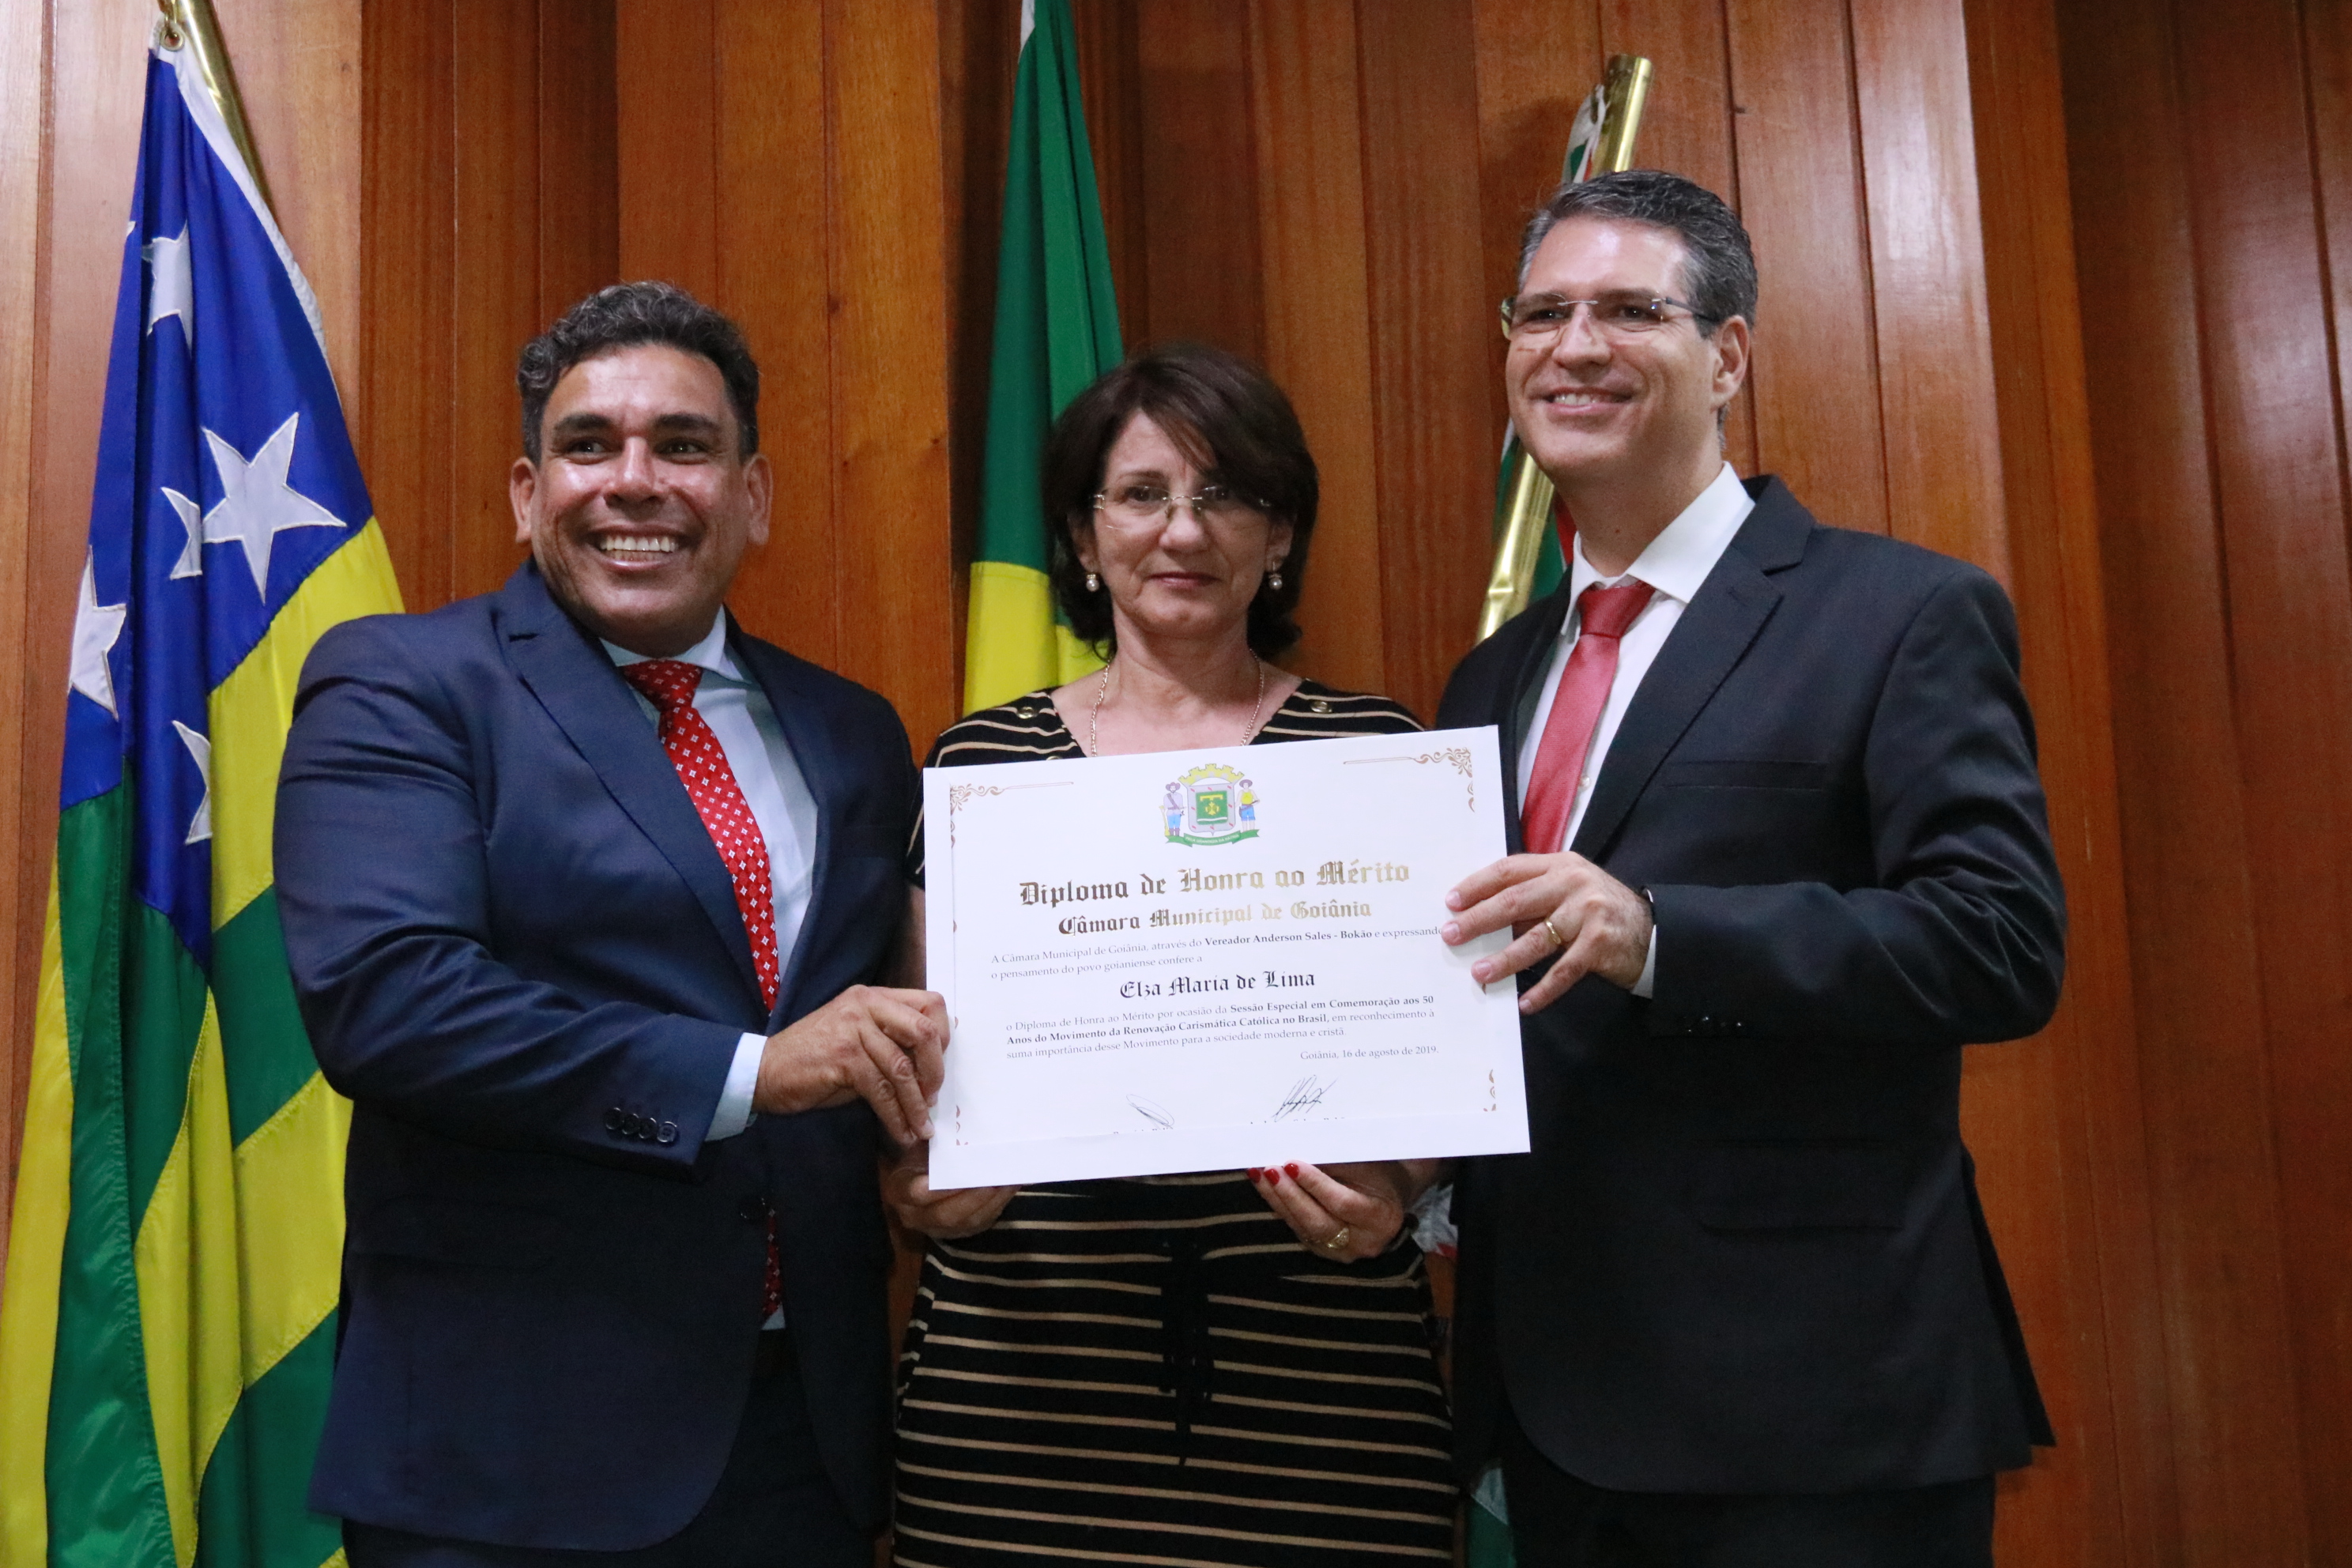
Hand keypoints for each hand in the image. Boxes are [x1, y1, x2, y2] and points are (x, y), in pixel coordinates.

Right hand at [754, 984, 946, 1146]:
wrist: (764, 1070)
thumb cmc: (814, 1057)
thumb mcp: (856, 1036)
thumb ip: (889, 1039)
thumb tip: (930, 1068)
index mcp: (873, 997)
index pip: (930, 1004)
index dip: (942, 1037)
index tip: (937, 1068)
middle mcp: (866, 1005)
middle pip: (923, 1032)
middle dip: (935, 1071)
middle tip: (933, 1099)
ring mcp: (853, 1029)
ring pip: (902, 1068)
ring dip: (915, 1105)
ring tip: (921, 1128)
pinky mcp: (843, 1058)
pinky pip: (881, 1091)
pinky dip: (895, 1116)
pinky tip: (900, 1132)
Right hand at [883, 1140, 1015, 1239]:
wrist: (915, 1186)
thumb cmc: (919, 1161)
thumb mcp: (917, 1149)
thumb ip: (934, 1144)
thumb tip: (960, 1126)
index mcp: (900, 1191)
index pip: (918, 1193)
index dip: (941, 1187)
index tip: (962, 1169)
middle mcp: (916, 1215)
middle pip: (947, 1214)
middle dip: (973, 1197)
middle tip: (993, 1178)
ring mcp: (939, 1229)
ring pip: (968, 1221)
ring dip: (991, 1201)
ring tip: (1007, 1180)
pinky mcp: (961, 1232)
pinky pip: (982, 1222)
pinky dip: (999, 1204)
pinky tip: (1010, 1186)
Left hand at [1248, 1159, 1421, 1261]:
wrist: (1386, 1202)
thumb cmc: (1380, 1179)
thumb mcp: (1370, 1167)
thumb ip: (1340, 1163)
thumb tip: (1303, 1150)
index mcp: (1381, 1219)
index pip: (1343, 1204)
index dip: (1316, 1184)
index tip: (1293, 1164)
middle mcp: (1362, 1241)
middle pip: (1319, 1221)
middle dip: (1290, 1194)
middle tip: (1271, 1169)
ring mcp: (1339, 1250)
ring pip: (1302, 1227)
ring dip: (1277, 1199)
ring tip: (1260, 1174)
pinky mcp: (1321, 1248)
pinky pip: (1296, 1227)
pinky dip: (1279, 1205)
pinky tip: (1266, 1186)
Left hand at [1441, 853, 1650, 1012]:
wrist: (1653, 931)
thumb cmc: (1599, 912)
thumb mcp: (1569, 892)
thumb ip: (1534, 899)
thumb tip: (1482, 921)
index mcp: (1560, 865)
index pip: (1509, 870)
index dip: (1477, 885)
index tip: (1451, 902)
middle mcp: (1573, 883)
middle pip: (1515, 901)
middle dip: (1479, 920)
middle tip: (1451, 935)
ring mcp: (1588, 912)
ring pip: (1536, 938)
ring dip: (1504, 959)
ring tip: (1479, 973)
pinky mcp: (1600, 943)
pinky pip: (1563, 971)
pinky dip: (1543, 989)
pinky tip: (1524, 1003)